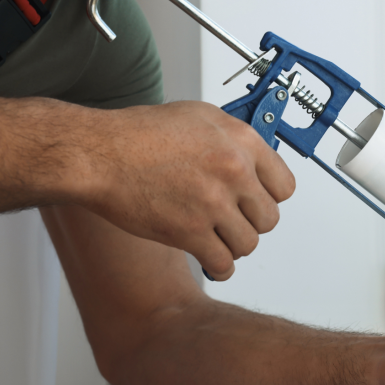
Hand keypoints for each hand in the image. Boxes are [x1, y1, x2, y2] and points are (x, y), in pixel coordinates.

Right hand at [77, 101, 295, 280]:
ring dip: (234, 246)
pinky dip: (219, 267)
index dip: (270, 198)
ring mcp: (213, 203)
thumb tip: (253, 161)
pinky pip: (223, 263)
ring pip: (248, 244)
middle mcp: (233, 171)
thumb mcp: (199, 117)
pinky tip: (211, 260)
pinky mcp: (191, 231)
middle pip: (269, 218)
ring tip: (218, 238)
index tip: (258, 203)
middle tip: (233, 221)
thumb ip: (232, 140)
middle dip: (251, 223)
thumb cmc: (138, 134)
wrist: (99, 154)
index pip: (285, 186)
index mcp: (241, 141)